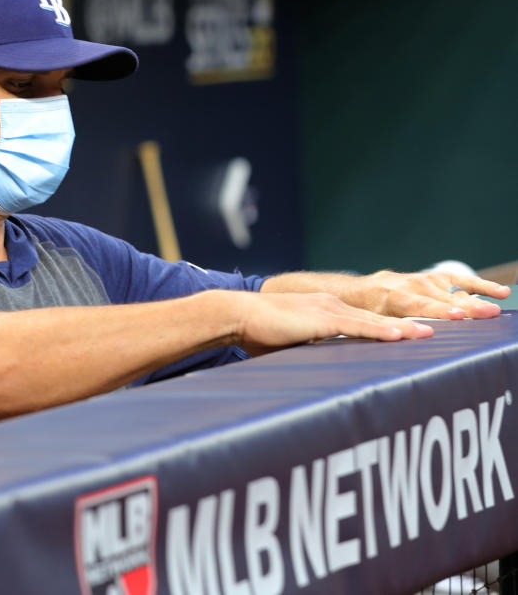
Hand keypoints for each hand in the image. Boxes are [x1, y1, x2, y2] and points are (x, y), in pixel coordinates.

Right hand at [227, 291, 434, 355]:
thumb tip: (322, 370)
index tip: (420, 332)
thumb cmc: (255, 331)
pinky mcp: (320, 319)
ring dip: (407, 327)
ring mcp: (328, 310)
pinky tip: (402, 336)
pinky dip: (381, 332)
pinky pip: (358, 327)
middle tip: (443, 328)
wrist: (234, 314)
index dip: (395, 325)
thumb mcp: (291, 341)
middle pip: (380, 316)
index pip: (368, 319)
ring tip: (434, 334)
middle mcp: (332, 305)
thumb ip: (311, 349)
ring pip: (375, 320)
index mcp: (326, 310)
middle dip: (413, 322)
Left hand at [340, 270, 509, 319]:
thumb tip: (410, 340)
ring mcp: (425, 280)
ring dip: (476, 299)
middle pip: (443, 299)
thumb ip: (393, 328)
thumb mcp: (374, 322)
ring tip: (497, 306)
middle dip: (465, 307)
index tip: (457, 315)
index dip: (439, 311)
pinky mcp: (435, 278)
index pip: (420, 305)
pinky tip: (500, 293)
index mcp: (393, 297)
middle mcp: (411, 285)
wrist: (360, 290)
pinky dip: (480, 285)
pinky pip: (461, 281)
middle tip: (487, 313)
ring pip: (454, 292)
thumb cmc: (367, 311)